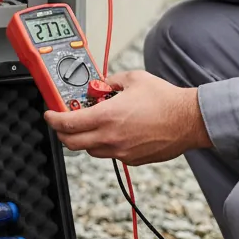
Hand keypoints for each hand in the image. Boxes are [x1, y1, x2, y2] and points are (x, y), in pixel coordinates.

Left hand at [44, 70, 211, 164]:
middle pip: (72, 143)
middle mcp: (110, 137)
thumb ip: (111, 82)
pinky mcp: (132, 159)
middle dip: (63, 133)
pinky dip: (104, 144)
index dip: (53, 119)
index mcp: (107, 117)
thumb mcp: (133, 79)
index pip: (67, 124)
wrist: (188, 120)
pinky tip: (115, 131)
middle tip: (64, 122)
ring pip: (90, 150)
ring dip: (84, 139)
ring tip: (92, 124)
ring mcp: (121, 151)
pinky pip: (110, 154)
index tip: (50, 114)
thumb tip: (101, 85)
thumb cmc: (165, 100)